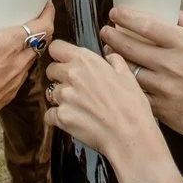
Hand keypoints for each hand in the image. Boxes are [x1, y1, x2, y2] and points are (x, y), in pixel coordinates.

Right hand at [0, 0, 53, 136]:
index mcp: (8, 47)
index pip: (44, 26)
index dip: (49, 11)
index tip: (44, 1)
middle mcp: (18, 63)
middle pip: (42, 39)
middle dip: (41, 23)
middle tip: (31, 11)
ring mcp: (16, 79)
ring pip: (34, 55)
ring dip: (32, 41)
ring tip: (17, 30)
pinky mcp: (11, 91)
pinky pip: (24, 69)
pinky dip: (21, 57)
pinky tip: (5, 55)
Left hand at [45, 42, 168, 169]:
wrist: (130, 135)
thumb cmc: (132, 107)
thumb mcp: (128, 76)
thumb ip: (114, 60)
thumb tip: (109, 57)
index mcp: (86, 61)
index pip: (56, 47)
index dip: (60, 54)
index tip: (64, 61)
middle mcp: (71, 75)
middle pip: (51, 70)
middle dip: (59, 77)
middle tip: (75, 87)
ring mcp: (64, 96)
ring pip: (50, 92)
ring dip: (60, 98)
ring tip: (79, 106)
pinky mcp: (61, 117)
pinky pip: (50, 114)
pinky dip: (58, 118)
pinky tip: (74, 120)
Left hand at [100, 8, 182, 142]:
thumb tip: (171, 10)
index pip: (147, 25)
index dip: (126, 17)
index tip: (115, 13)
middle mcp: (173, 65)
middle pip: (130, 47)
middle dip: (112, 37)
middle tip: (106, 32)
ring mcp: (165, 88)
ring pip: (128, 71)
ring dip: (114, 60)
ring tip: (109, 53)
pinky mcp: (162, 109)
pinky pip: (136, 94)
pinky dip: (126, 85)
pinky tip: (121, 79)